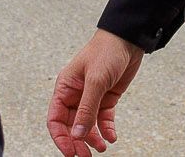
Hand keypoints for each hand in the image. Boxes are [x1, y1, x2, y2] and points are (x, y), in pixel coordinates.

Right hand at [47, 29, 143, 155]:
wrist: (128, 39)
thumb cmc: (106, 51)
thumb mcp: (95, 80)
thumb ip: (86, 109)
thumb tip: (78, 134)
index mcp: (65, 88)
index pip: (56, 119)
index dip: (60, 137)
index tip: (70, 152)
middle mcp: (76, 94)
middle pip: (72, 125)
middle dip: (78, 142)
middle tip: (86, 156)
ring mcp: (91, 97)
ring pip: (87, 125)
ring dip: (93, 138)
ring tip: (102, 148)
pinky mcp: (106, 98)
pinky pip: (103, 120)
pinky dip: (106, 130)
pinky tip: (111, 137)